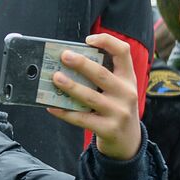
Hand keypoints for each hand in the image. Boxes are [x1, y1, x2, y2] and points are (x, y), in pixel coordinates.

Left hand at [45, 33, 142, 159]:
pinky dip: (64, 113)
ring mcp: (118, 112)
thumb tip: (69, 63)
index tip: (88, 39)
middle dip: (82, 64)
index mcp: (128, 78)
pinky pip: (82, 119)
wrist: (128, 140)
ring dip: (71, 87)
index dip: (107, 42)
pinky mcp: (108, 129)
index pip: (123, 53)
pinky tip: (50, 107)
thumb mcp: (119, 90)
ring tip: (56, 78)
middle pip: (103, 74)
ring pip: (91, 97)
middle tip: (64, 55)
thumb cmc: (117, 108)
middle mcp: (127, 93)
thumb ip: (103, 77)